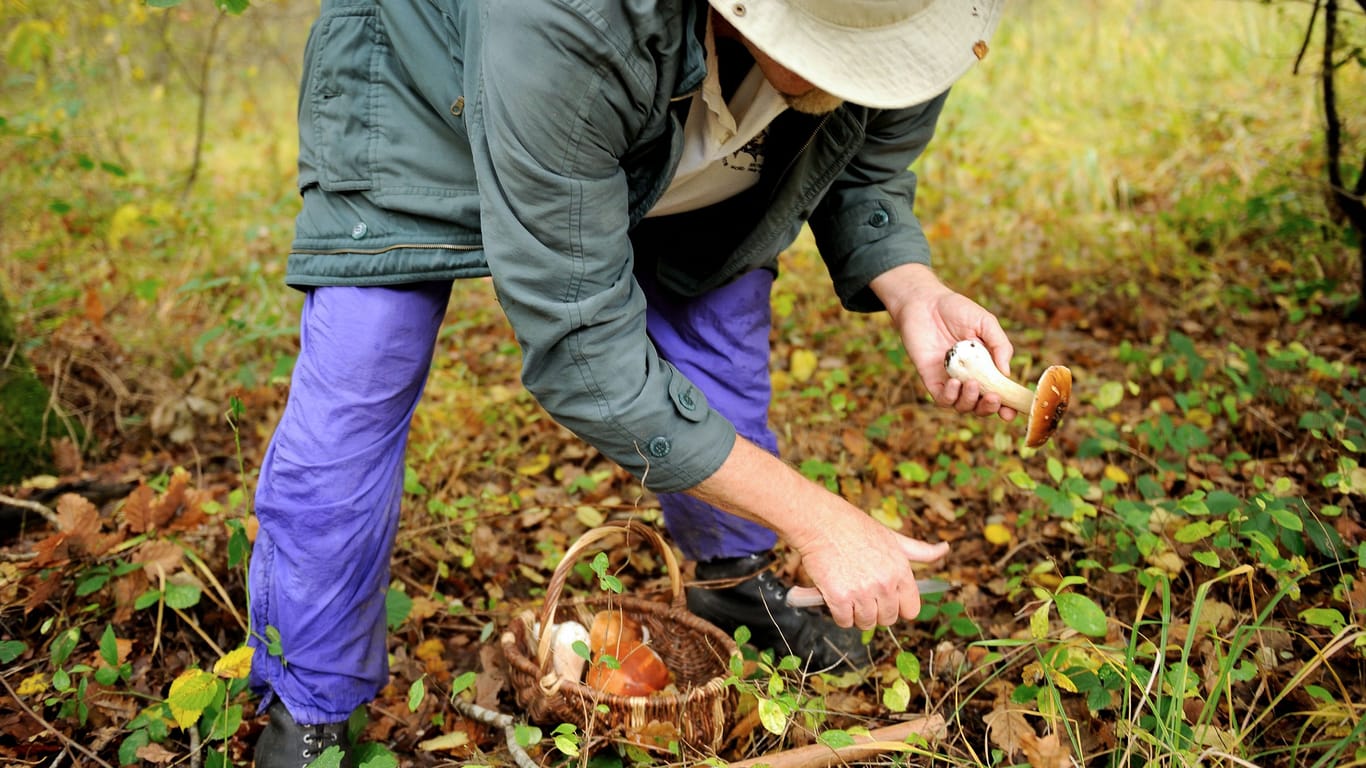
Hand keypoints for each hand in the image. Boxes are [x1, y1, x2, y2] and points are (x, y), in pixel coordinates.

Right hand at [691, 438, 948, 629]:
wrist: (821, 522)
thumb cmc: (856, 528)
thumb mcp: (893, 537)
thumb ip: (920, 551)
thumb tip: (945, 549)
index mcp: (901, 571)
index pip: (911, 610)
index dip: (898, 607)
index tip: (886, 600)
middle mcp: (885, 584)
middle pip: (888, 619)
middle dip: (876, 612)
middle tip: (863, 595)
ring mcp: (862, 592)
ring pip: (866, 623)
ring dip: (856, 615)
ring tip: (849, 596)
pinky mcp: (839, 597)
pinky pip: (844, 621)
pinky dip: (839, 615)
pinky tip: (835, 598)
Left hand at [869, 264, 1017, 419]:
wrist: (924, 302)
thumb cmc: (957, 309)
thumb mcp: (986, 323)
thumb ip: (1000, 345)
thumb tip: (1006, 374)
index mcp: (987, 366)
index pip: (999, 391)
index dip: (1007, 406)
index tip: (1012, 412)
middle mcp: (969, 377)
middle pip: (981, 405)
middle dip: (989, 408)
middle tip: (994, 397)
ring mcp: (950, 380)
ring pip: (962, 406)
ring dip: (970, 402)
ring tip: (972, 384)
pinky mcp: (931, 379)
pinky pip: (942, 399)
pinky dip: (950, 396)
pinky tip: (954, 382)